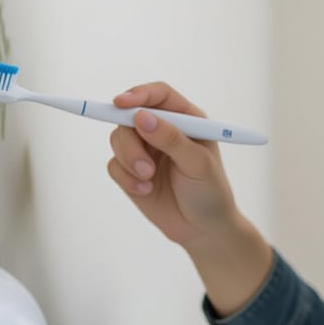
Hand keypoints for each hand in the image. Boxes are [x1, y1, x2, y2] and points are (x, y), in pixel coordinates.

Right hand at [107, 82, 240, 248]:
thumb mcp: (198, 163)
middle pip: (130, 116)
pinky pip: (113, 165)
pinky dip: (125, 178)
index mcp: (186, 118)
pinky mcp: (131, 171)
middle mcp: (163, 129)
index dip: (138, 95)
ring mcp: (145, 149)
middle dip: (131, 141)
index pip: (158, 95)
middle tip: (144, 167)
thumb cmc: (210, 191)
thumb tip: (141, 117)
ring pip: (118, 139)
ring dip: (128, 160)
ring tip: (147, 180)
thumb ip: (171, 139)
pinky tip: (145, 191)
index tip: (121, 103)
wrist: (203, 229)